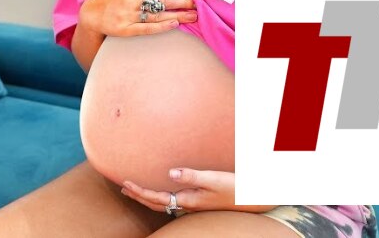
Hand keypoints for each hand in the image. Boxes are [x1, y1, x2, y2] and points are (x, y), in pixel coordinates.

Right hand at [77, 0, 196, 38]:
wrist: (93, 12)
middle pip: (162, 0)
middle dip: (182, 2)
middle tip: (196, 5)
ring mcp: (129, 15)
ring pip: (157, 15)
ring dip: (177, 16)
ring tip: (193, 17)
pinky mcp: (126, 29)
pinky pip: (146, 28)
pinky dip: (161, 26)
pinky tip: (174, 25)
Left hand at [122, 168, 276, 214]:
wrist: (254, 198)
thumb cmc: (235, 188)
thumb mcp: (214, 179)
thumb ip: (192, 176)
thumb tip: (170, 172)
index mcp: (188, 201)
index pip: (157, 198)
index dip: (139, 192)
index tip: (125, 183)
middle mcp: (189, 205)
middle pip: (157, 203)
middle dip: (139, 197)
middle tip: (124, 187)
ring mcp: (194, 204)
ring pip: (165, 203)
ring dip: (149, 198)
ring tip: (137, 189)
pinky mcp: (200, 201)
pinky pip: (175, 200)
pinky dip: (162, 196)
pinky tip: (163, 189)